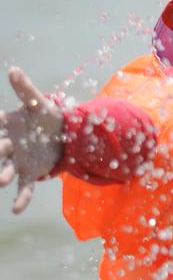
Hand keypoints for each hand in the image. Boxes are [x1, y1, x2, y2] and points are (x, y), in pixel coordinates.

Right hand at [0, 68, 63, 213]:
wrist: (60, 134)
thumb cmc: (44, 116)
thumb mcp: (37, 102)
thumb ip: (26, 90)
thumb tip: (13, 70)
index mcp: (8, 125)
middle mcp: (8, 145)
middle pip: (0, 150)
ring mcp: (17, 161)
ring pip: (7, 170)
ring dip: (2, 176)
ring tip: (0, 182)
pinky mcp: (30, 173)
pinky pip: (24, 188)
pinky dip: (21, 199)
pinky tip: (16, 210)